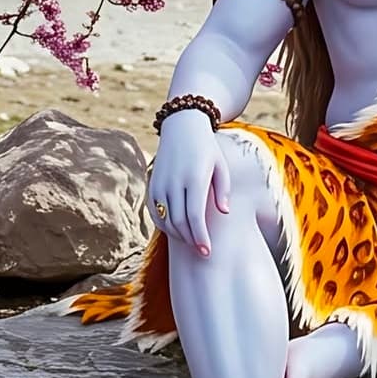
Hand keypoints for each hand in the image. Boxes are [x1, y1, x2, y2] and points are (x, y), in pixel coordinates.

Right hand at [148, 110, 230, 255]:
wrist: (182, 126)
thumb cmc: (207, 148)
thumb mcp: (221, 165)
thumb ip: (223, 190)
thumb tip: (224, 212)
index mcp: (194, 178)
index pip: (194, 217)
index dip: (200, 237)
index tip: (207, 251)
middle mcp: (174, 182)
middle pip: (179, 222)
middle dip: (191, 240)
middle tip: (202, 251)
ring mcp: (160, 184)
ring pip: (166, 220)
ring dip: (179, 235)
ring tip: (192, 241)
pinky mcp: (152, 185)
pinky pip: (156, 213)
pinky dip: (165, 226)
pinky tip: (178, 230)